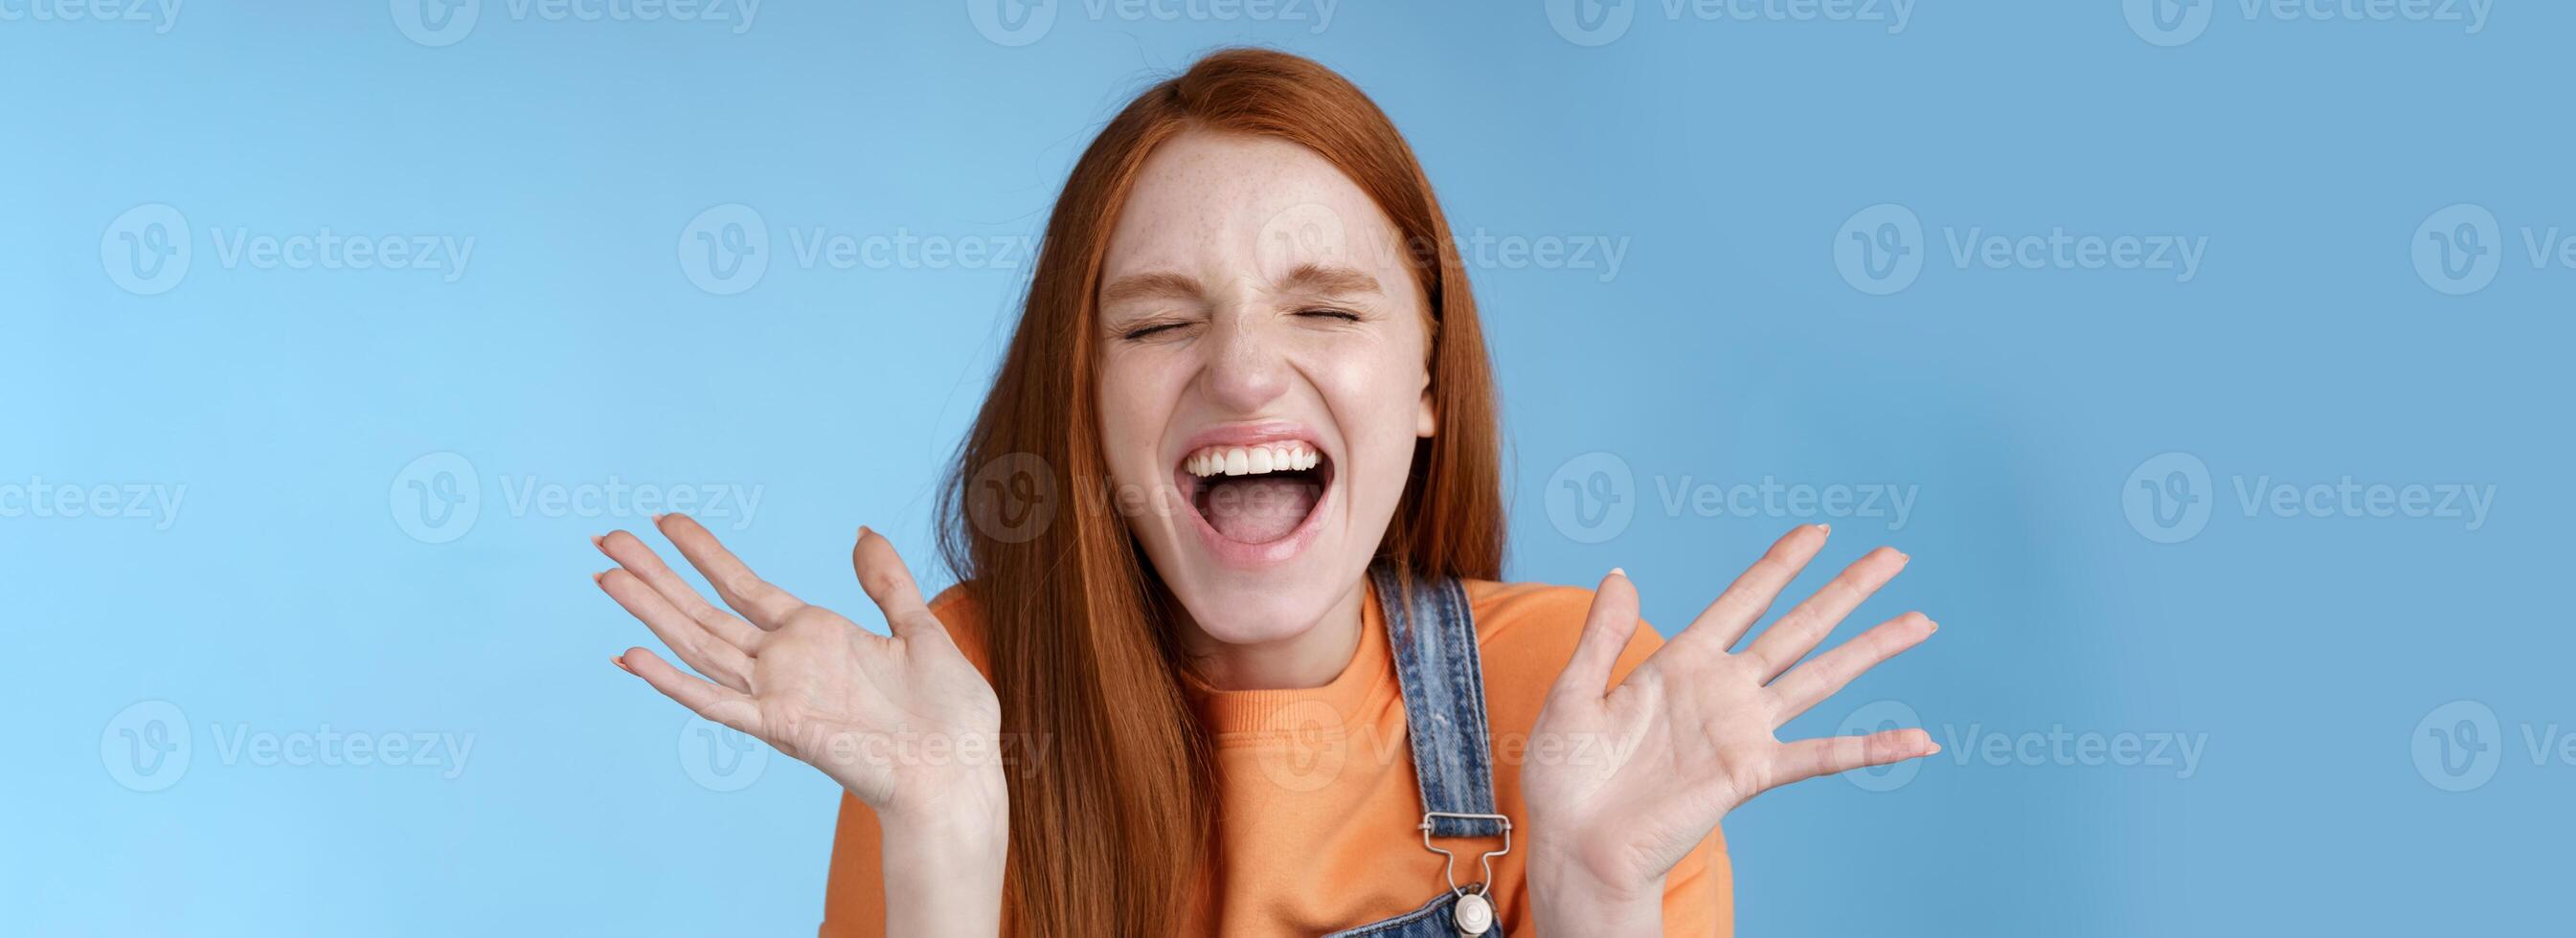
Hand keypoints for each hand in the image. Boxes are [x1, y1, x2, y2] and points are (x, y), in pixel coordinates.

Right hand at [591, 514, 1004, 826]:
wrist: (958, 772)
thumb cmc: (948, 716)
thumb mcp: (921, 630)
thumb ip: (887, 584)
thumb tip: (862, 533)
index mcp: (818, 637)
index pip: (744, 586)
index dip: (704, 554)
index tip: (666, 521)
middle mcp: (787, 664)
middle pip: (704, 611)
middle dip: (656, 575)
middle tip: (606, 540)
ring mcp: (778, 696)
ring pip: (698, 646)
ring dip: (651, 613)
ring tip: (606, 577)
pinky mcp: (781, 727)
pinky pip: (716, 703)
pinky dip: (672, 682)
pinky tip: (630, 656)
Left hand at [1522, 524, 1938, 924]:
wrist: (1574, 845)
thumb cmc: (1565, 777)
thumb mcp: (1573, 694)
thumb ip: (1603, 636)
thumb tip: (1621, 574)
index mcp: (1679, 663)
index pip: (1743, 600)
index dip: (1780, 565)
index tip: (1818, 530)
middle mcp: (1722, 690)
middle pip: (1798, 626)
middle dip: (1846, 590)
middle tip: (1895, 555)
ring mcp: (1741, 730)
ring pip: (1821, 676)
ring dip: (1872, 648)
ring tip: (1921, 620)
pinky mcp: (1749, 772)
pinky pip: (1821, 756)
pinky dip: (1872, 747)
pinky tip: (1918, 738)